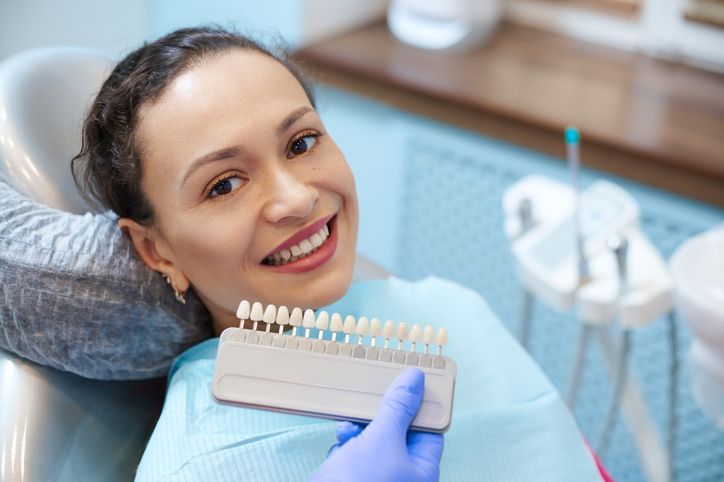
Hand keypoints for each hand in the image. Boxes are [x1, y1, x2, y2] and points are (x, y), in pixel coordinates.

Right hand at [309, 368, 443, 481]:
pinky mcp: (353, 480)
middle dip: (380, 418)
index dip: (418, 406)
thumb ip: (398, 407)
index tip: (406, 383)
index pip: (429, 430)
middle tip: (369, 400)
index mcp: (422, 471)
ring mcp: (377, 479)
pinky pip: (354, 456)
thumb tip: (416, 378)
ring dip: (358, 431)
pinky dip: (345, 448)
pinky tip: (338, 450)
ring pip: (372, 442)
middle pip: (397, 433)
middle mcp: (402, 477)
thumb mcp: (382, 439)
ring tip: (347, 432)